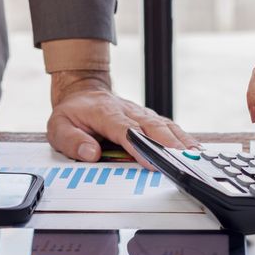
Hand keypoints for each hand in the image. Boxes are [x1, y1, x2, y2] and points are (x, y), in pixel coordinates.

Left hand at [45, 71, 193, 162]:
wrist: (83, 92)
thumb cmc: (73, 113)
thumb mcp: (58, 127)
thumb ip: (72, 141)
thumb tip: (90, 154)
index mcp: (106, 113)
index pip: (125, 130)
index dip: (139, 145)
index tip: (151, 161)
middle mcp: (129, 111)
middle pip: (152, 127)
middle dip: (168, 145)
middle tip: (183, 162)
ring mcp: (142, 114)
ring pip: (165, 126)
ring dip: (181, 142)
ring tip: (196, 158)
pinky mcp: (150, 120)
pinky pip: (169, 128)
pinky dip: (183, 139)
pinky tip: (196, 151)